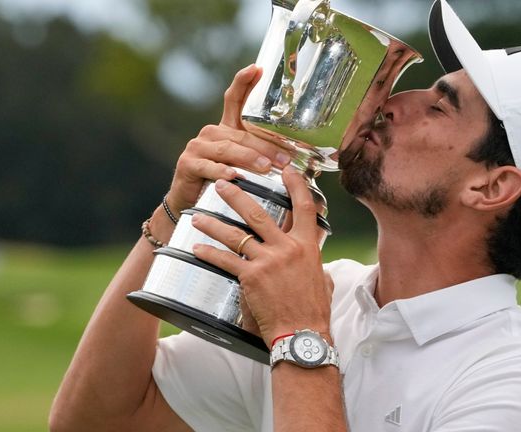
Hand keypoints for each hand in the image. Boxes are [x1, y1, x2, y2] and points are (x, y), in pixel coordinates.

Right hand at [165, 64, 292, 214]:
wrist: (191, 202)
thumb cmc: (224, 183)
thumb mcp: (244, 167)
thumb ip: (262, 158)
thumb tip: (296, 162)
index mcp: (226, 129)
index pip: (235, 100)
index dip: (244, 83)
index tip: (257, 69)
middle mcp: (211, 133)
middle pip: (241, 133)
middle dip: (266, 146)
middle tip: (286, 158)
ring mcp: (198, 147)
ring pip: (228, 149)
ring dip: (249, 158)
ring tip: (266, 168)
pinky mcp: (188, 164)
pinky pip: (208, 166)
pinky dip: (222, 171)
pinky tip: (234, 176)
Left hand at [189, 166, 331, 344]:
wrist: (302, 335)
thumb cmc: (313, 311)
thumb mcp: (322, 279)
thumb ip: (314, 262)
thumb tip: (313, 258)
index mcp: (307, 246)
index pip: (304, 206)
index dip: (296, 185)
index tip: (286, 170)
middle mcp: (287, 248)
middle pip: (258, 213)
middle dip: (237, 195)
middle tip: (222, 183)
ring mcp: (268, 261)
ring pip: (236, 234)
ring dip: (214, 223)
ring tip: (198, 216)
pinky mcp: (251, 277)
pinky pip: (225, 260)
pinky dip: (210, 253)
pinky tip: (198, 248)